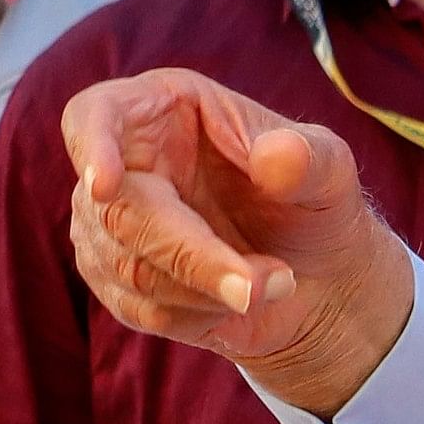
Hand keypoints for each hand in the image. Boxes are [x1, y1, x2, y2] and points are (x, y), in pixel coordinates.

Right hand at [59, 70, 414, 414]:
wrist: (320, 276)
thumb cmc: (315, 202)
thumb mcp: (331, 170)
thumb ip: (309, 159)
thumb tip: (277, 155)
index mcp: (161, 110)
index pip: (94, 116)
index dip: (93, 145)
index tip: (106, 185)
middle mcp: (125, 163)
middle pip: (117, 211)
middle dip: (191, 255)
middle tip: (256, 286)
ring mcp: (110, 225)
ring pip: (131, 268)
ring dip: (211, 289)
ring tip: (276, 282)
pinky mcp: (117, 281)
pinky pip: (141, 309)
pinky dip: (202, 313)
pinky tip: (241, 299)